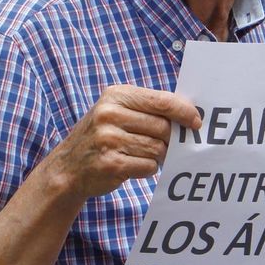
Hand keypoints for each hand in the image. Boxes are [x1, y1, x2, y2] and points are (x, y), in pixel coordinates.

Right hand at [45, 85, 200, 201]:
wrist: (67, 168)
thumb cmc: (101, 136)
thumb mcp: (116, 112)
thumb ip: (148, 109)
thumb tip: (189, 114)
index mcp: (115, 96)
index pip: (161, 101)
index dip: (184, 112)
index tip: (197, 121)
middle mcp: (109, 114)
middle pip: (163, 127)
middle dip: (169, 138)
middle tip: (165, 144)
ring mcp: (109, 139)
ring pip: (158, 149)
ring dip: (157, 155)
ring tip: (141, 154)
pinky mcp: (112, 164)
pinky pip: (149, 166)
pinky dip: (147, 168)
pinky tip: (132, 165)